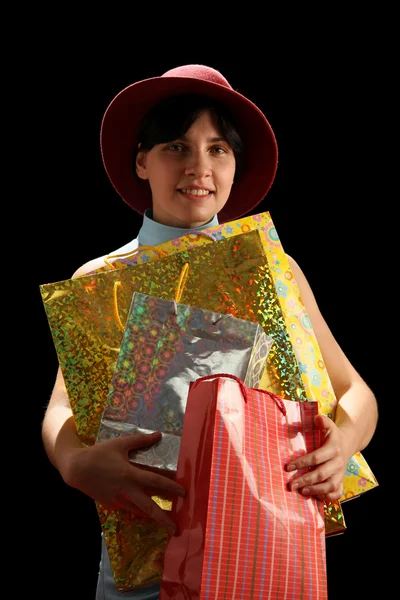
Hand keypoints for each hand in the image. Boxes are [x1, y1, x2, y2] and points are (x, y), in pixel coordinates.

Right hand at [61, 431, 185, 534]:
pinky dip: (139, 510)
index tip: (184, 493)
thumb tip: (159, 435)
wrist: (76, 469)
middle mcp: (126, 491)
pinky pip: (129, 508)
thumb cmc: (99, 453)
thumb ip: (141, 440)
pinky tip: (146, 511)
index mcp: (130, 475)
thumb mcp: (120, 444)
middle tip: (176, 529)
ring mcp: (118, 500)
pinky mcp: (112, 504)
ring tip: (166, 524)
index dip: (170, 487)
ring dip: (153, 518)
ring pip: (139, 511)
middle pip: (148, 508)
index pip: (155, 482)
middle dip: (163, 519)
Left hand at [286, 414, 348, 502]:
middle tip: (291, 484)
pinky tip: (315, 497)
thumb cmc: (332, 436)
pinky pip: (337, 493)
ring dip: (315, 490)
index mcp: (333, 448)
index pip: (316, 458)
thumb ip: (323, 421)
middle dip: (305, 480)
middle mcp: (338, 463)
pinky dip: (327, 497)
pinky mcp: (342, 481)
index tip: (288, 467)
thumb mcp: (329, 425)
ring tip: (301, 491)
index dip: (302, 463)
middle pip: (321, 474)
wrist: (347, 444)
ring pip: (330, 486)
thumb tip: (316, 418)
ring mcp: (341, 474)